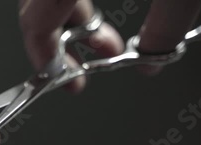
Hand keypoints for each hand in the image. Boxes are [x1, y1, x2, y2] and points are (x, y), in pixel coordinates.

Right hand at [19, 0, 200, 89]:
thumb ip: (165, 28)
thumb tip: (153, 58)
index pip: (35, 22)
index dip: (43, 58)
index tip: (62, 81)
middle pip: (39, 8)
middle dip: (66, 44)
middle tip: (89, 67)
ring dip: (76, 23)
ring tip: (105, 43)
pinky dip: (76, 3)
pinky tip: (101, 14)